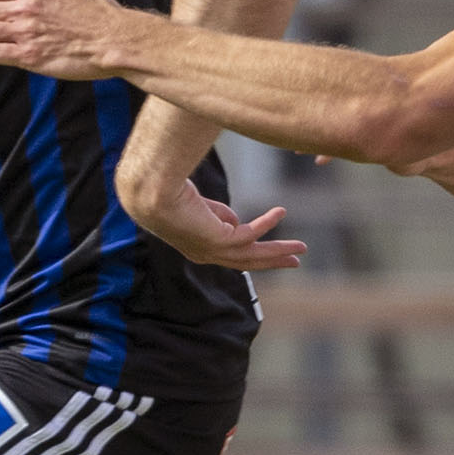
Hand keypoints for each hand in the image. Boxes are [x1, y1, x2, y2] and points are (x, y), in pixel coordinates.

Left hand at [128, 179, 305, 271]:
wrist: (151, 192)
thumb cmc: (167, 193)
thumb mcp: (198, 207)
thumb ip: (217, 215)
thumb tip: (234, 220)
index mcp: (200, 249)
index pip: (233, 255)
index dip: (256, 252)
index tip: (274, 250)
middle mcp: (206, 255)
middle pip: (248, 262)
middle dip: (273, 261)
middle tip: (296, 262)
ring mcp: (212, 250)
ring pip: (253, 255)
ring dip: (278, 251)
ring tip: (302, 247)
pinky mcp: (218, 240)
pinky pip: (250, 234)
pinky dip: (266, 223)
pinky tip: (281, 211)